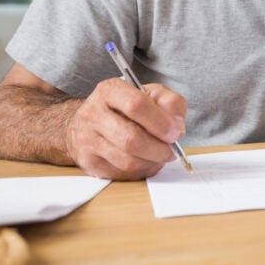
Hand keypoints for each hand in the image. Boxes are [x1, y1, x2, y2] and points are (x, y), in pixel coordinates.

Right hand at [65, 78, 187, 179]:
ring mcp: (87, 140)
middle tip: (172, 149)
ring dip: (152, 161)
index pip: (136, 105)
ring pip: (128, 161)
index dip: (161, 122)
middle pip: (131, 139)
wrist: (91, 122)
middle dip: (159, 149)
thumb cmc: (126, 107)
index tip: (175, 132)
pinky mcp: (89, 162)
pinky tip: (146, 160)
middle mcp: (93, 114)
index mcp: (110, 91)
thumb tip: (177, 125)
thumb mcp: (151, 94)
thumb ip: (171, 103)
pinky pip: (122, 173)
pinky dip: (141, 170)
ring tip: (160, 154)